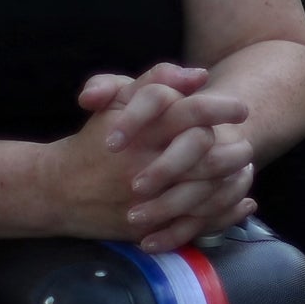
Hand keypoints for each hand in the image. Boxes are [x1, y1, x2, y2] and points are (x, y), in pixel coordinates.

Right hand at [44, 66, 255, 248]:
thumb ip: (156, 81)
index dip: (221, 108)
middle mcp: (146, 166)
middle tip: (247, 146)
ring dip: (234, 182)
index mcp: (141, 132)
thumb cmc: (94, 141)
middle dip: (235, 151)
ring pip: (206, 193)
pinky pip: (197, 224)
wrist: (57, 190)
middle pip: (206, 156)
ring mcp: (148, 201)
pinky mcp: (149, 228)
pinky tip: (244, 202)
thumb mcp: (118, 102)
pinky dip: (226, 214)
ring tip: (245, 170)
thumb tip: (198, 75)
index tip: (240, 108)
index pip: (191, 114)